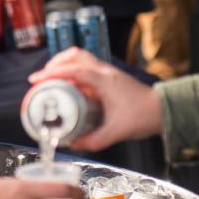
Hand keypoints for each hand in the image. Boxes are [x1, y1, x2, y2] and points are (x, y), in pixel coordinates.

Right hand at [27, 48, 162, 151]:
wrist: (163, 110)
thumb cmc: (143, 116)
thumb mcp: (116, 132)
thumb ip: (94, 140)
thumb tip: (73, 144)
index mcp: (104, 80)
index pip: (73, 70)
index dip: (52, 73)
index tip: (36, 79)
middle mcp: (105, 71)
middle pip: (75, 55)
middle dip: (55, 62)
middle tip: (43, 77)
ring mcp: (108, 72)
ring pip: (81, 58)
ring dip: (64, 65)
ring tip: (52, 80)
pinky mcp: (110, 78)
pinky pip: (87, 68)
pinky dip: (74, 72)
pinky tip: (70, 87)